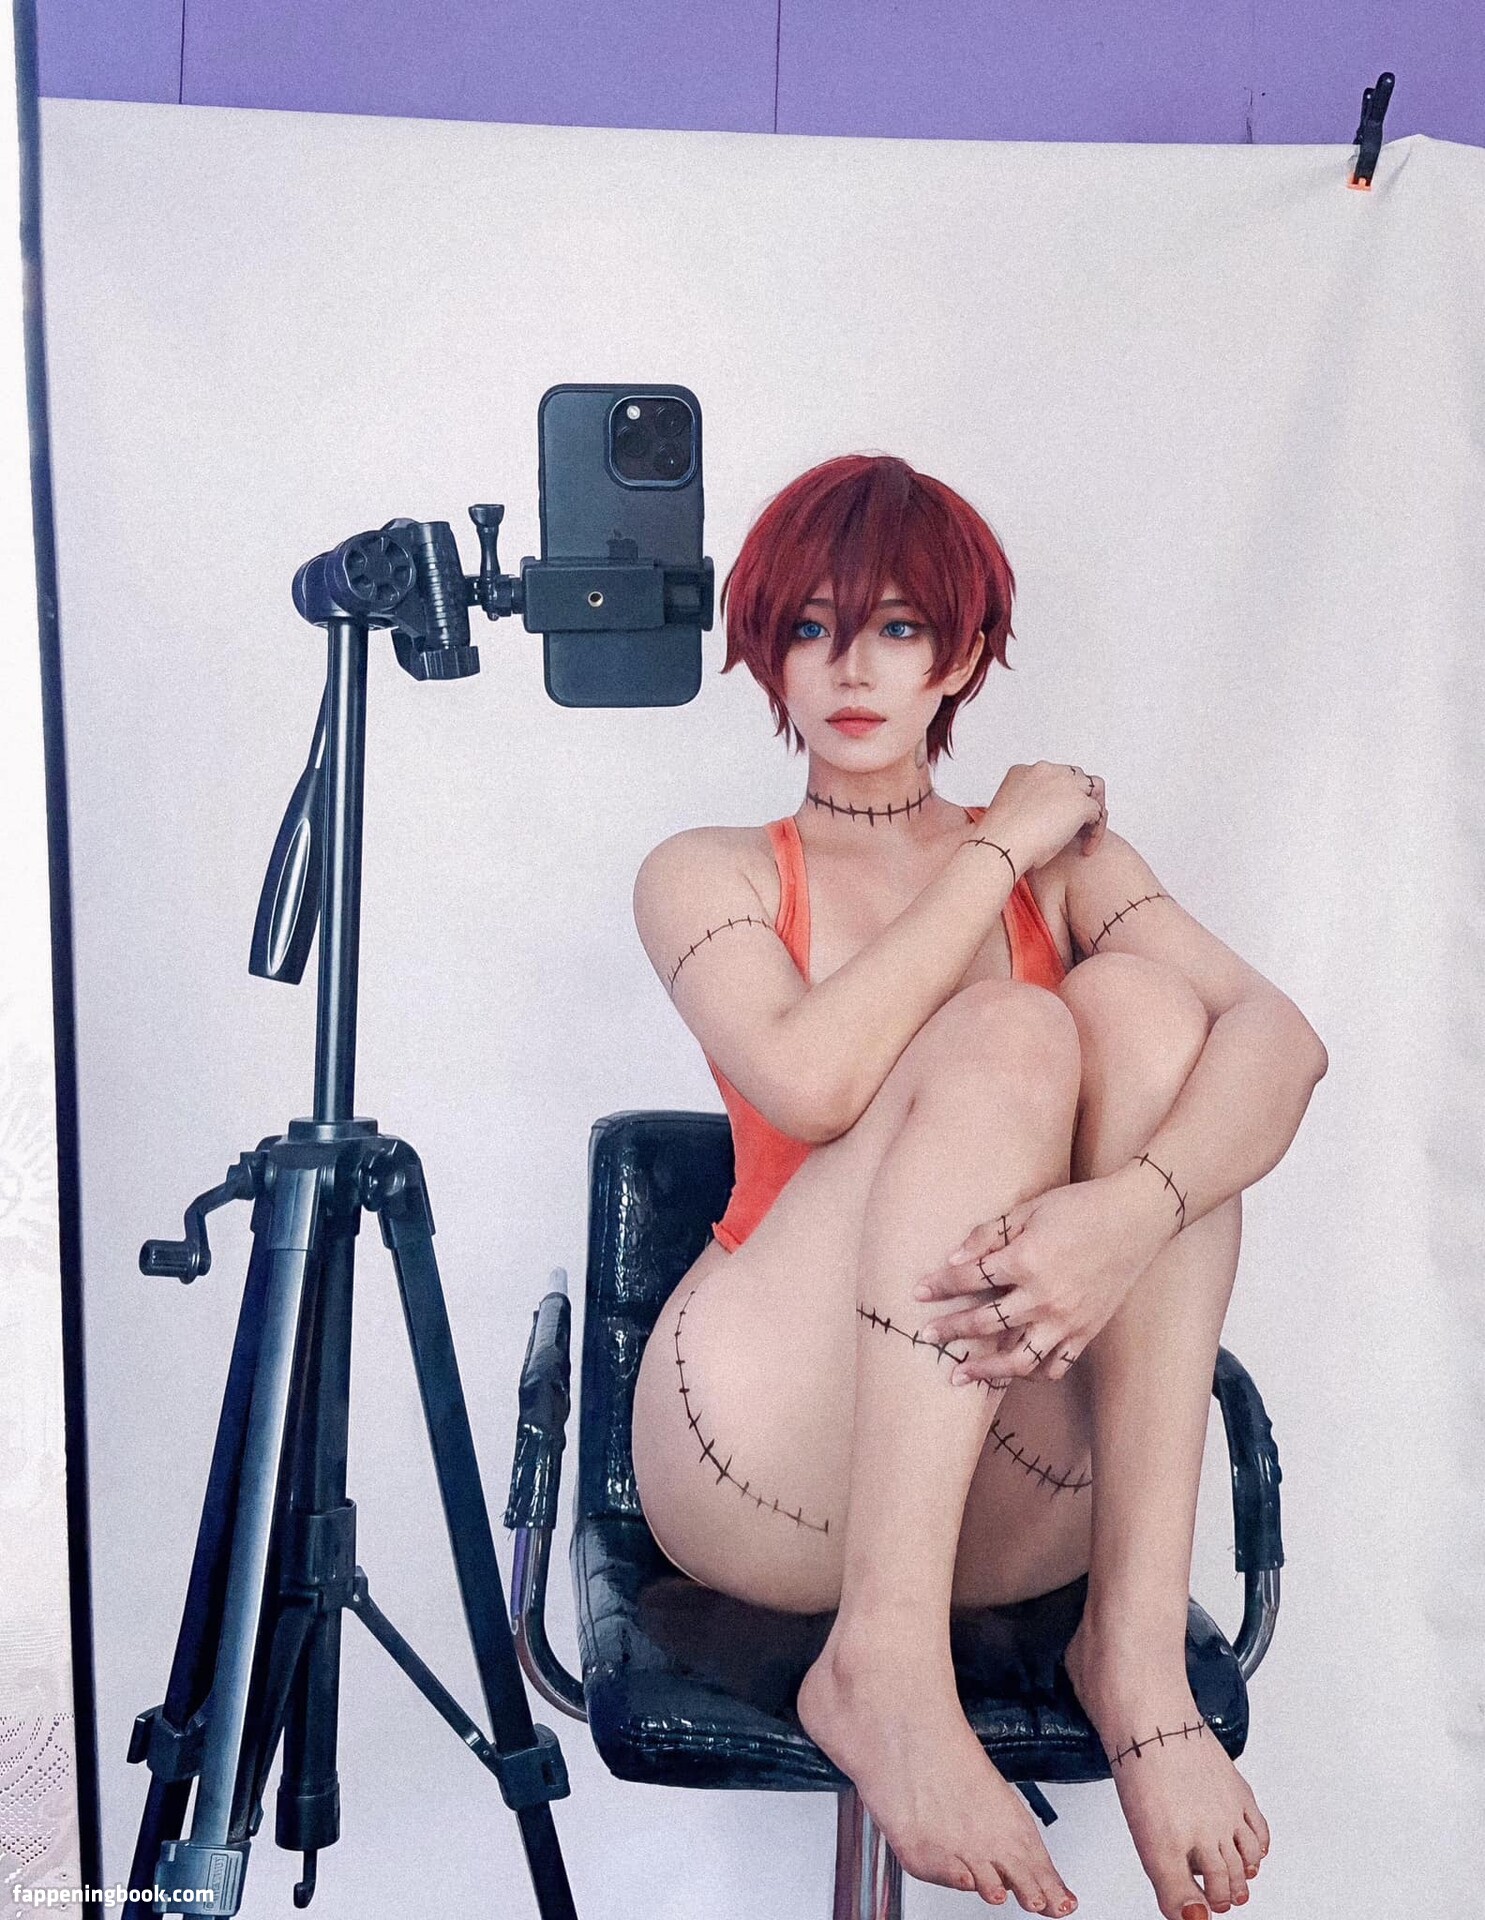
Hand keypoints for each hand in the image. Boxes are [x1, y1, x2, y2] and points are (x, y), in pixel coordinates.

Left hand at [910, 1176, 1174, 1384]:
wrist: (1135, 1218)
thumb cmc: (1079, 1207)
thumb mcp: (1028, 1209)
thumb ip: (988, 1235)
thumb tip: (953, 1259)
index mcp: (1027, 1260)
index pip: (970, 1279)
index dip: (940, 1285)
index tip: (918, 1292)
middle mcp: (1045, 1296)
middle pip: (985, 1323)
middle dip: (950, 1330)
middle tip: (926, 1337)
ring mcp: (1067, 1319)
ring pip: (1018, 1359)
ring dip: (985, 1369)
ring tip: (960, 1376)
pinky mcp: (1086, 1332)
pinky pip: (1055, 1365)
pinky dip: (1032, 1374)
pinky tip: (1013, 1372)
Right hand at [966, 762, 1107, 877]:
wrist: (1000, 846)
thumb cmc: (999, 840)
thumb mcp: (1007, 814)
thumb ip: (1024, 808)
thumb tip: (1032, 821)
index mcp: (1024, 771)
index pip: (1053, 775)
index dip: (1060, 796)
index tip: (1057, 817)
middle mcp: (1046, 771)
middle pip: (1076, 777)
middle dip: (1079, 799)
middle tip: (1078, 825)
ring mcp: (1066, 785)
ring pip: (1094, 789)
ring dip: (1093, 809)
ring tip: (1088, 833)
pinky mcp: (1080, 804)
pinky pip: (1099, 814)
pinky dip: (1096, 832)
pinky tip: (1086, 848)